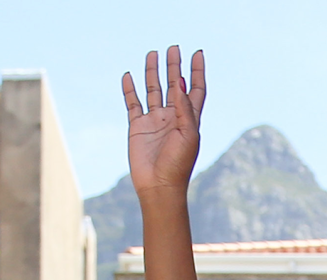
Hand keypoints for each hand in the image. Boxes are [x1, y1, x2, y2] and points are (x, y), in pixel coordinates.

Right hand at [122, 46, 205, 196]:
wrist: (159, 186)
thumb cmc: (178, 164)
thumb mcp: (188, 136)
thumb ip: (184, 109)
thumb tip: (180, 83)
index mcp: (189, 119)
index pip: (195, 90)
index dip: (196, 71)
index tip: (197, 53)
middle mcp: (173, 117)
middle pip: (174, 85)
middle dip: (174, 66)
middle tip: (173, 48)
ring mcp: (155, 121)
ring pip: (153, 90)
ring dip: (153, 73)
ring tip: (152, 54)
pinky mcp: (138, 127)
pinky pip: (133, 103)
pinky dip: (130, 90)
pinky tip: (129, 76)